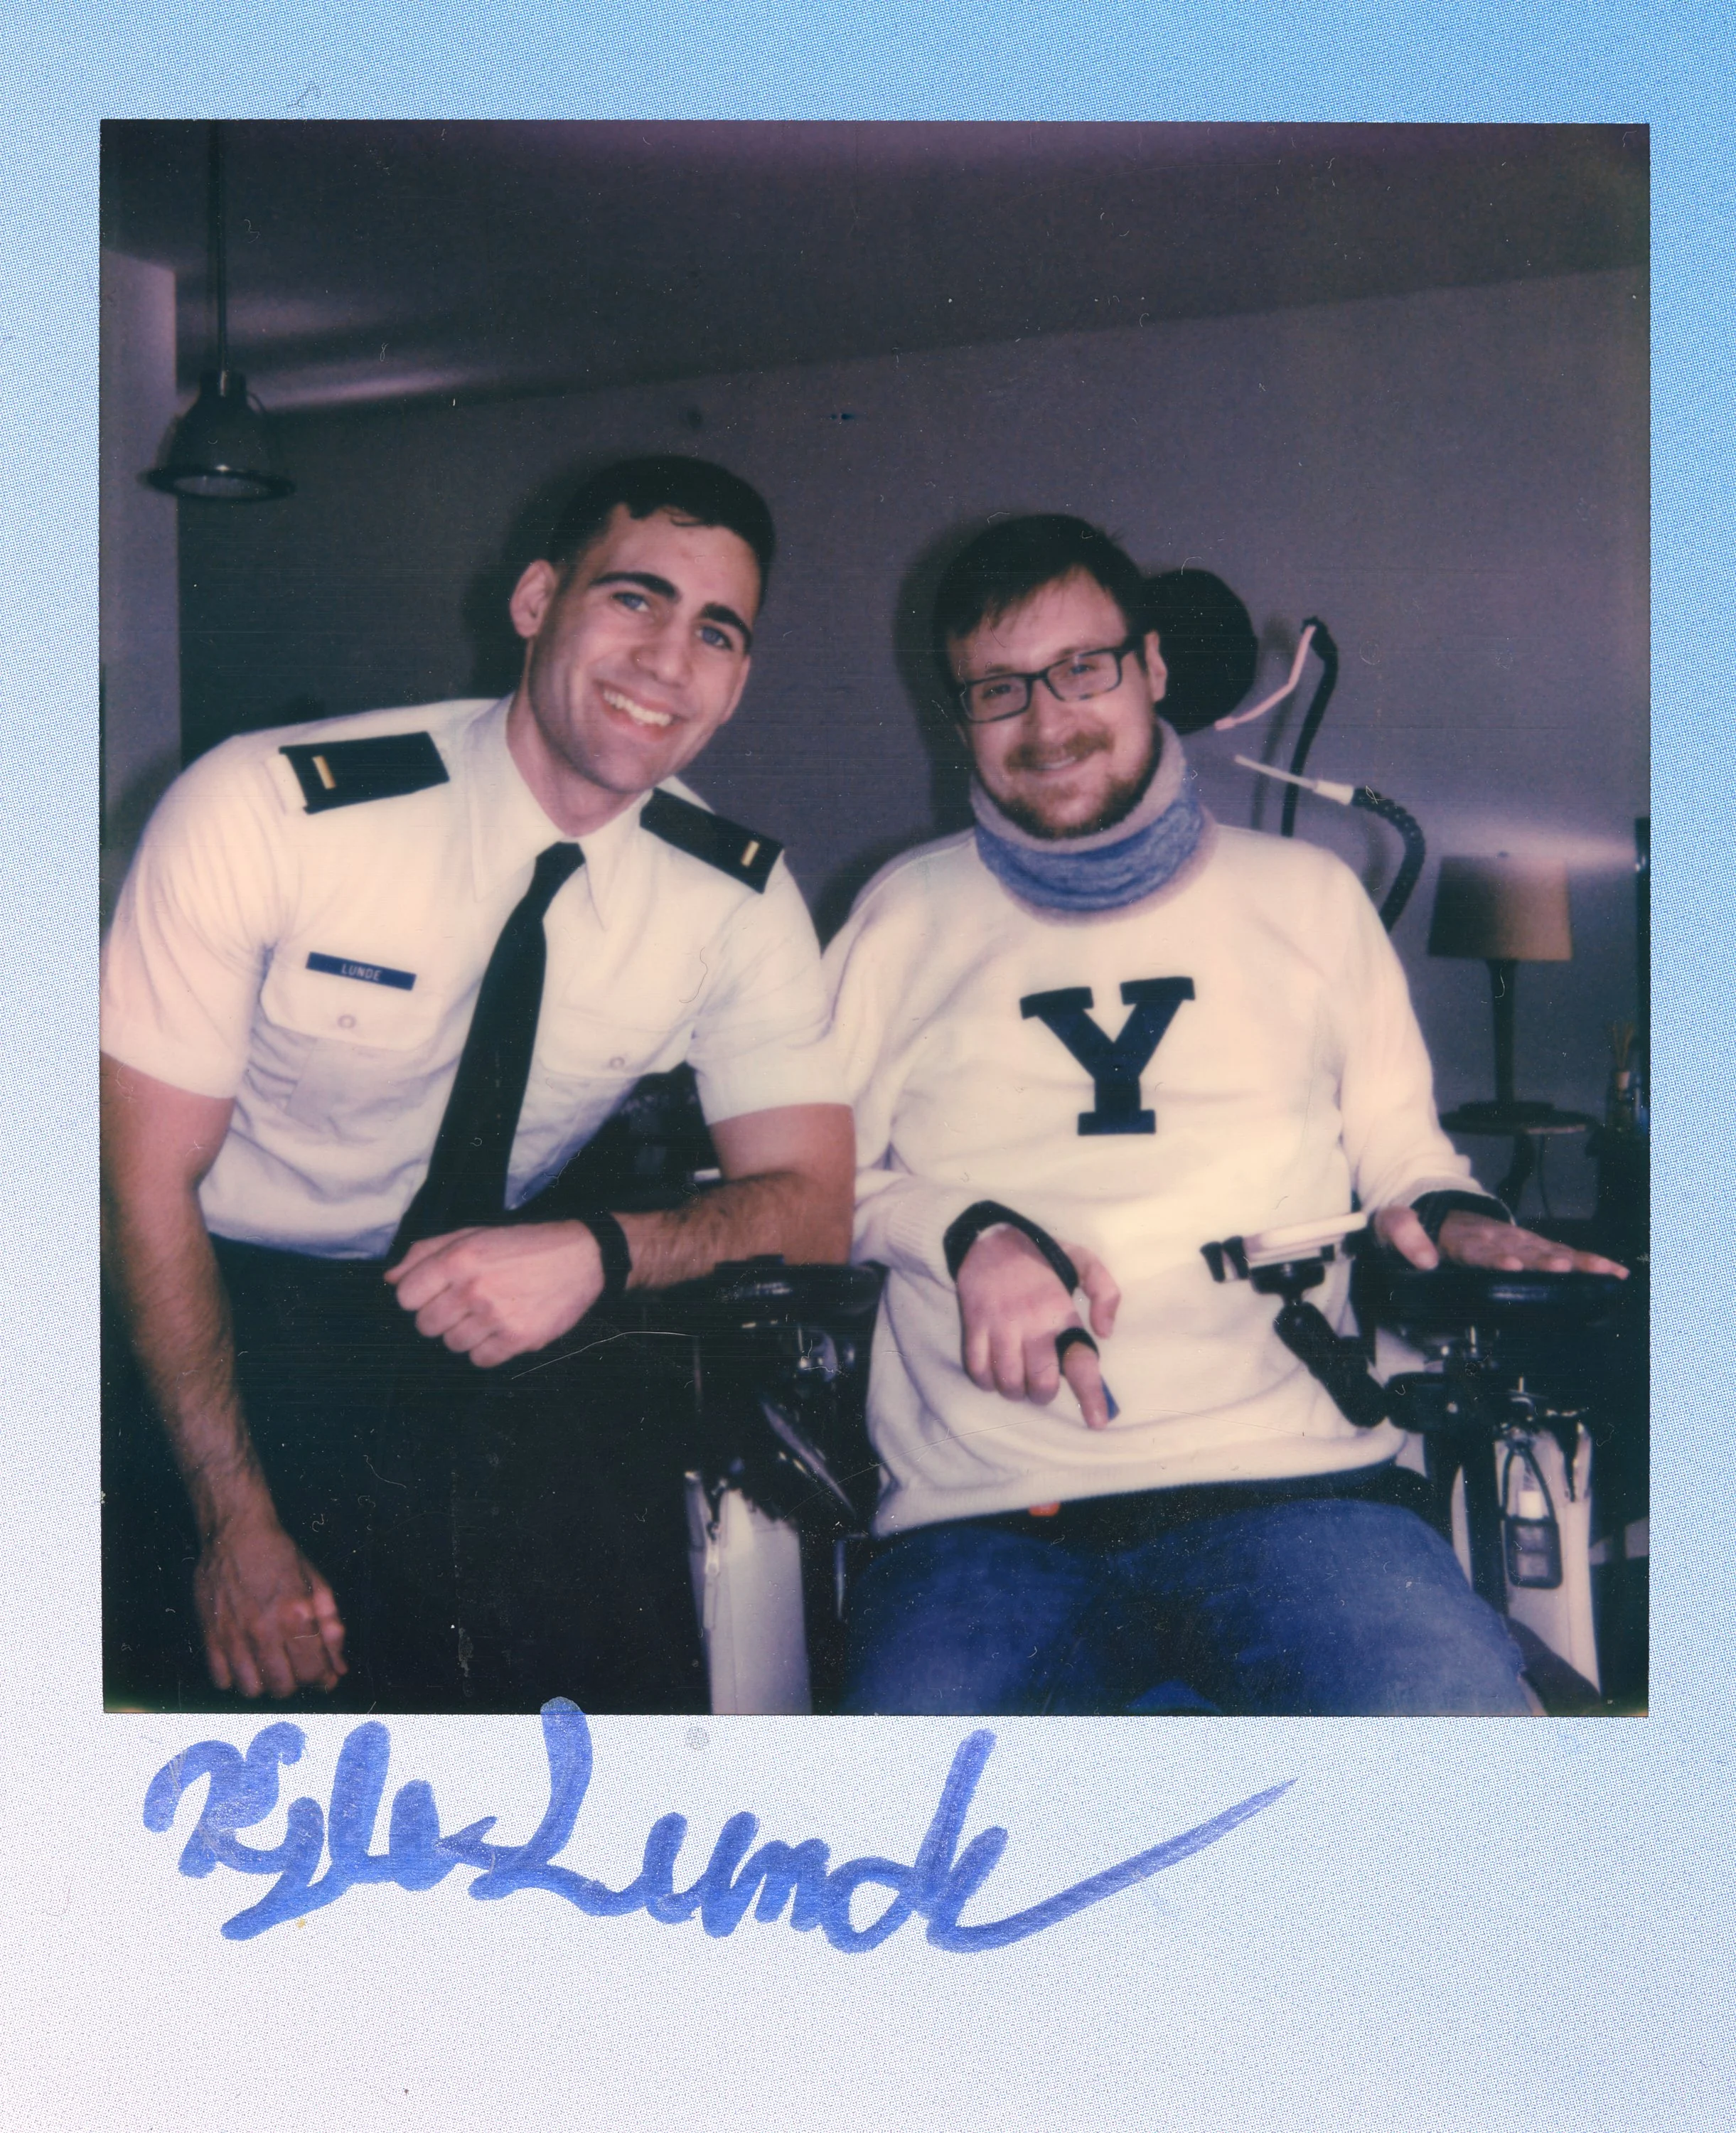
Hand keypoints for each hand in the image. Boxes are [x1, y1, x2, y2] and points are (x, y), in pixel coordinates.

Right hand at [195, 1510, 346, 1698]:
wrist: (236, 1533)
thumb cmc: (280, 1556)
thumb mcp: (316, 1584)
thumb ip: (331, 1628)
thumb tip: (339, 1669)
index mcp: (297, 1615)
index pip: (313, 1672)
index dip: (320, 1678)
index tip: (319, 1673)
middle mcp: (265, 1630)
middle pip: (282, 1687)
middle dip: (294, 1683)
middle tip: (293, 1666)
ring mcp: (234, 1635)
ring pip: (251, 1689)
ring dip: (264, 1684)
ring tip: (268, 1666)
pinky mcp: (209, 1635)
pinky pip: (221, 1679)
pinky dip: (234, 1678)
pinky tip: (243, 1661)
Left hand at [384, 1220, 605, 1365]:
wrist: (583, 1257)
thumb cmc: (523, 1244)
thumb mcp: (473, 1234)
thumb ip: (426, 1252)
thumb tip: (390, 1279)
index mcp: (459, 1258)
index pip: (405, 1297)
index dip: (418, 1296)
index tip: (436, 1292)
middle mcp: (474, 1288)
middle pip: (425, 1325)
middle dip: (440, 1316)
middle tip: (465, 1303)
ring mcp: (497, 1316)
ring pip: (452, 1344)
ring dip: (465, 1333)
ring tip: (488, 1314)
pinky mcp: (519, 1339)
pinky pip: (479, 1360)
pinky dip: (486, 1349)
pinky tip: (502, 1328)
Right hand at [956, 1225, 1121, 1429]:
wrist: (988, 1239)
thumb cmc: (1040, 1255)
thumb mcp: (1083, 1260)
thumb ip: (1106, 1292)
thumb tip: (1104, 1332)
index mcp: (1060, 1311)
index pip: (1081, 1361)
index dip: (1091, 1396)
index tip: (1097, 1422)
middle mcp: (1031, 1324)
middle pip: (1041, 1384)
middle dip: (1044, 1394)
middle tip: (1043, 1383)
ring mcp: (999, 1327)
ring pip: (1008, 1383)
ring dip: (1016, 1391)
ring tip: (1019, 1378)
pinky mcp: (974, 1328)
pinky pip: (978, 1372)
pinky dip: (987, 1381)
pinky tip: (994, 1372)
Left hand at [1375, 1205, 1627, 1277]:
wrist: (1431, 1202)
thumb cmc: (1415, 1219)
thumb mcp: (1392, 1222)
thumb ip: (1403, 1235)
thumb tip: (1423, 1258)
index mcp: (1462, 1236)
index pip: (1479, 1249)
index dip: (1494, 1257)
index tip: (1511, 1264)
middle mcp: (1494, 1236)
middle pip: (1522, 1249)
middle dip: (1544, 1259)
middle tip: (1565, 1269)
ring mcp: (1514, 1239)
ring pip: (1548, 1250)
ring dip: (1575, 1261)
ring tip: (1601, 1272)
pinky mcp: (1528, 1244)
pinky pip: (1560, 1252)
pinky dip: (1586, 1261)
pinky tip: (1611, 1272)